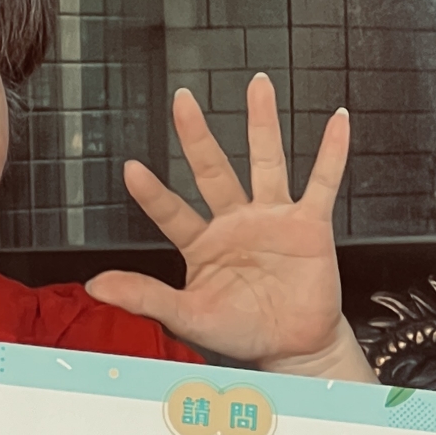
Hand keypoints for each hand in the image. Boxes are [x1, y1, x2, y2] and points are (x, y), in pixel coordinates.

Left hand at [85, 74, 374, 381]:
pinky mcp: (310, 225)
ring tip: (258, 85)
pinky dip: (332, 152)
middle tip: (183, 100)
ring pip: (266, 160)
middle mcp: (236, 222)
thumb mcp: (187, 316)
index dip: (152, 191)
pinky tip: (338, 121)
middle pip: (213, 168)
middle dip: (197, 134)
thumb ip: (144, 296)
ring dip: (262, 122)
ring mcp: (273, 219)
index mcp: (203, 244)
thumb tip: (97, 285)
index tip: (131, 168)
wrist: (294, 349)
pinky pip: (322, 181)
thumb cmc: (243, 333)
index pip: (171, 210)